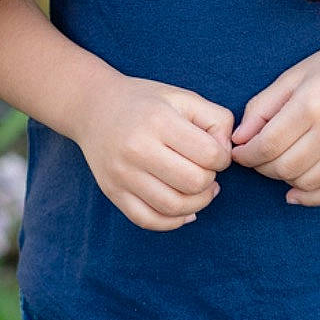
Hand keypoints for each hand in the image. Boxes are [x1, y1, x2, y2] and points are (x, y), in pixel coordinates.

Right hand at [75, 73, 233, 230]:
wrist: (94, 107)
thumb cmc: (146, 103)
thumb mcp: (184, 98)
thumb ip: (216, 120)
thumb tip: (225, 155)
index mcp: (158, 121)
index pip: (209, 155)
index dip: (223, 159)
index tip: (216, 154)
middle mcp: (137, 149)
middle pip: (193, 183)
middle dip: (210, 181)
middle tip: (206, 171)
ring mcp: (122, 174)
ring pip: (173, 207)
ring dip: (197, 204)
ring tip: (200, 191)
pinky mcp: (112, 192)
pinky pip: (148, 221)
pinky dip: (172, 222)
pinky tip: (184, 210)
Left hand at [228, 32, 319, 205]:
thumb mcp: (292, 77)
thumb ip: (261, 108)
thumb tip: (238, 140)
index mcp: (311, 105)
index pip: (268, 145)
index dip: (247, 155)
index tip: (240, 152)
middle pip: (284, 167)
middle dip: (262, 167)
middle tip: (258, 157)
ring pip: (305, 182)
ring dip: (284, 179)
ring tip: (279, 164)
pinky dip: (310, 197)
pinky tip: (294, 192)